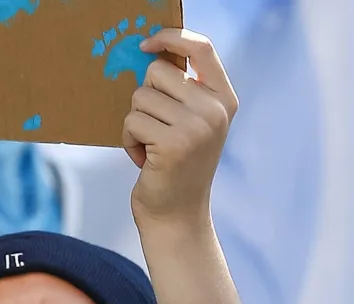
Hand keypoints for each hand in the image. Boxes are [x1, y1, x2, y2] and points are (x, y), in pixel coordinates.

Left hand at [125, 29, 237, 230]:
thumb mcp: (192, 122)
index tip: (147, 44)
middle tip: (156, 129)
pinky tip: (145, 159)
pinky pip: (131, 122)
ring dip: (136, 122)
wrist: (177, 217)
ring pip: (140, 97)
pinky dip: (129, 140)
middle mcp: (215, 110)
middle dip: (146, 99)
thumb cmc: (178, 166)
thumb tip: (151, 51)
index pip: (201, 48)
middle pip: (157, 71)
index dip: (171, 37)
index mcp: (224, 98)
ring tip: (151, 147)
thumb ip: (183, 89)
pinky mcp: (172, 144)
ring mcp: (196, 127)